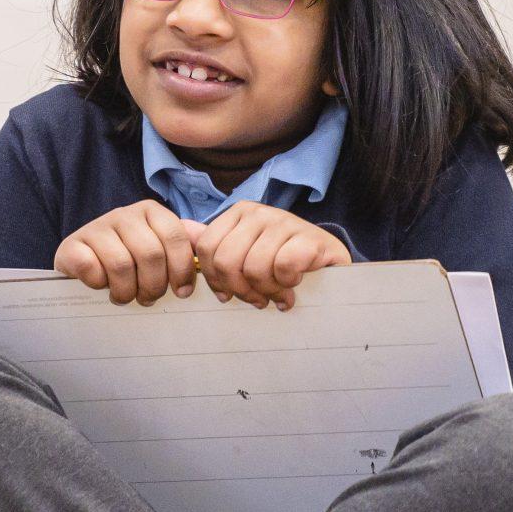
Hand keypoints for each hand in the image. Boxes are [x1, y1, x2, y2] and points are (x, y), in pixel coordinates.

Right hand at [54, 200, 203, 304]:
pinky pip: (92, 268)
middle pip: (151, 255)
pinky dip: (99, 284)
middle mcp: (124, 214)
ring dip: (126, 291)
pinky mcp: (72, 245)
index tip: (182, 292)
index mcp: (151, 212)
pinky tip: (100, 285)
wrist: (80, 262)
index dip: (182, 269)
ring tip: (125, 296)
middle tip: (149, 298)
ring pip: (122, 265)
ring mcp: (96, 227)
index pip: (176, 238)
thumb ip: (184, 243)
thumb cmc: (127, 258)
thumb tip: (208, 238)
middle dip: (154, 285)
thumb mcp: (158, 248)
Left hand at [191, 203, 349, 309]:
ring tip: (277, 294)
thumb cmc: (283, 260)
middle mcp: (259, 212)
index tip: (228, 295)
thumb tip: (182, 229)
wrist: (330, 261)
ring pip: (255, 267)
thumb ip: (215, 243)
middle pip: (227, 261)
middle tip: (257, 300)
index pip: (207, 249)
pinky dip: (287, 284)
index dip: (214, 280)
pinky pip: (283, 266)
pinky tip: (294, 286)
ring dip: (267, 291)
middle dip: (240, 290)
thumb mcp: (246, 251)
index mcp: (238, 213)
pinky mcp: (310, 237)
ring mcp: (285, 222)